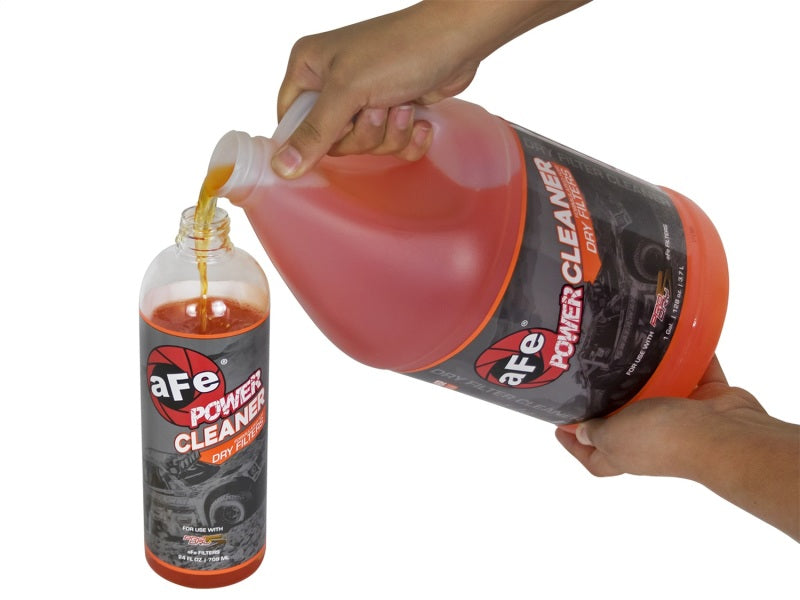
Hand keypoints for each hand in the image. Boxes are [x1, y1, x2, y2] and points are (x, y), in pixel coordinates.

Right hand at [272, 1, 589, 177]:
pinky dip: (408, 139)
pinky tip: (420, 119)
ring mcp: (364, 99)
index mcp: (308, 68)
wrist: (458, 41)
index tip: (335, 139)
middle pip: (332, 141)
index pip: (290, 122)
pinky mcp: (392, 112)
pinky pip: (390, 147)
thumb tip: (281, 167)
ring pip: (364, 146)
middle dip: (363, 134)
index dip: (310, 140)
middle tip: (379, 109)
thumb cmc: (400, 50)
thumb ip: (315, 132)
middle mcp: (332, 84)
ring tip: (404, 107)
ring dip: (390, 136)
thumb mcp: (349, 91)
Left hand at [555, 356, 763, 477]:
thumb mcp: (614, 438)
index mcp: (626, 452)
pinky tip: (673, 332)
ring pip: (661, 390)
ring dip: (650, 372)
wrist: (723, 434)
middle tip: (594, 367)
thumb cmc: (663, 438)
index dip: (574, 446)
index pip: (593, 457)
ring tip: (630, 344)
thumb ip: (596, 433)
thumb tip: (580, 433)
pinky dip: (690, 354)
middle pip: (625, 419)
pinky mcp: (710, 398)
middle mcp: (653, 437)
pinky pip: (697, 370)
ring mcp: (684, 418)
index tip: (560, 423)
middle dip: (611, 398)